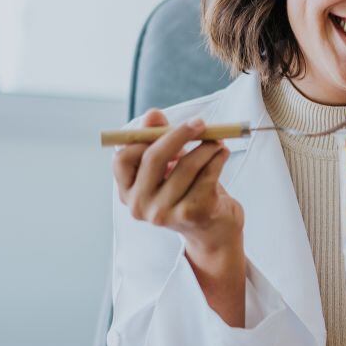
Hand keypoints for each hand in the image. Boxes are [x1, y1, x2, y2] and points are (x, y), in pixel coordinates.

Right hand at [112, 109, 245, 324]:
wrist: (214, 231)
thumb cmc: (188, 193)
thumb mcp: (169, 168)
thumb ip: (158, 141)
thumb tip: (153, 114)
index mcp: (128, 193)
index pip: (123, 159)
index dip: (142, 137)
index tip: (163, 121)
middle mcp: (140, 206)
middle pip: (153, 158)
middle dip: (179, 134)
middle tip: (200, 122)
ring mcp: (165, 212)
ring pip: (186, 165)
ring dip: (206, 147)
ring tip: (217, 142)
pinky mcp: (192, 213)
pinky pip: (207, 175)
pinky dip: (218, 159)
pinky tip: (222, 154)